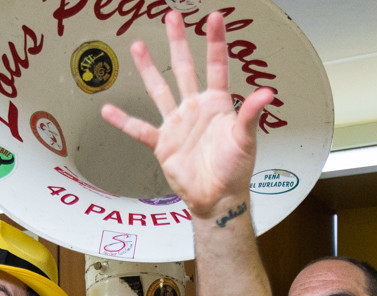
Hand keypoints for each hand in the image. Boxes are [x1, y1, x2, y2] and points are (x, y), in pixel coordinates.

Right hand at [99, 11, 275, 218]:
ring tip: (138, 45)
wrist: (218, 197)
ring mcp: (177, 124)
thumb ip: (251, 114)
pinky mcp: (162, 144)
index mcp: (217, 104)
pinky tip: (108, 110)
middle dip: (178, 43)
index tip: (214, 17)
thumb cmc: (235, 168)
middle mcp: (195, 108)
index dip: (215, 42)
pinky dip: (124, 122)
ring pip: (159, 91)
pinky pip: (140, 129)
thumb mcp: (246, 139)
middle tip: (172, 17)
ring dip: (148, 69)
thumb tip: (268, 93)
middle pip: (184, 69)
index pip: (216, 66)